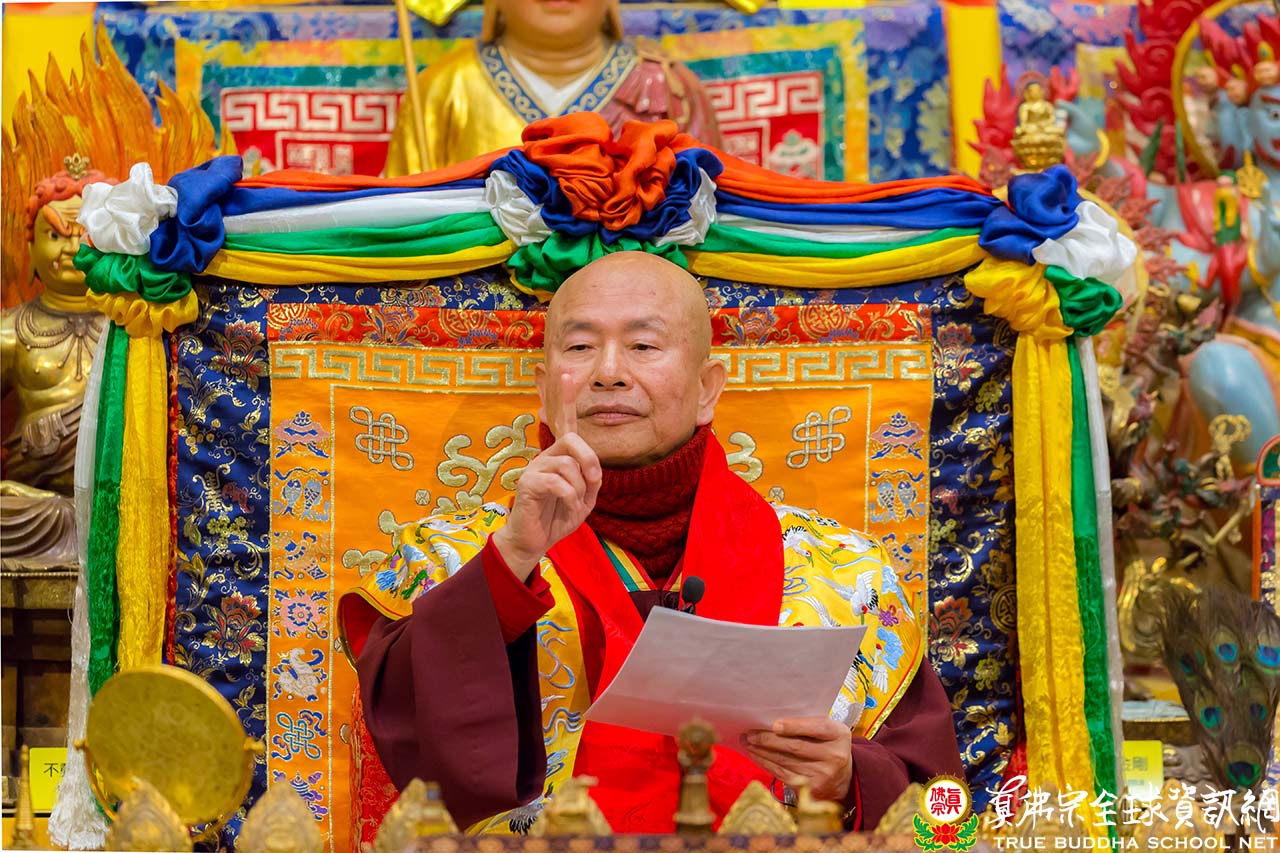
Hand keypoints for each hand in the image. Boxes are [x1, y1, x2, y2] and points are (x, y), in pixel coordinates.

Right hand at [492, 373, 601, 581]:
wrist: (534, 541)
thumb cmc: (557, 517)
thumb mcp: (584, 499)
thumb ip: (591, 479)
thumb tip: (591, 468)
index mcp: (560, 457)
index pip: (563, 422)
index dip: (564, 398)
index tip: (566, 373)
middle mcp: (545, 456)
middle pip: (572, 440)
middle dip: (590, 461)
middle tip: (593, 483)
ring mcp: (534, 468)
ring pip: (569, 465)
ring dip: (579, 490)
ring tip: (572, 505)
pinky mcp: (527, 483)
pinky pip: (559, 483)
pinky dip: (570, 499)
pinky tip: (564, 509)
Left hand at [741, 717, 852, 801]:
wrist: (844, 779)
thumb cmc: (829, 746)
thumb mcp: (828, 731)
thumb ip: (808, 724)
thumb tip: (773, 722)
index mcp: (839, 735)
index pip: (817, 728)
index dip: (794, 726)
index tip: (774, 725)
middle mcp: (834, 756)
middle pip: (796, 747)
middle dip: (769, 740)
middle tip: (750, 733)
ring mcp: (822, 775)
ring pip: (786, 761)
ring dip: (763, 752)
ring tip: (748, 742)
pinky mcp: (810, 790)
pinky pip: (783, 774)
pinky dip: (766, 764)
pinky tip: (756, 755)